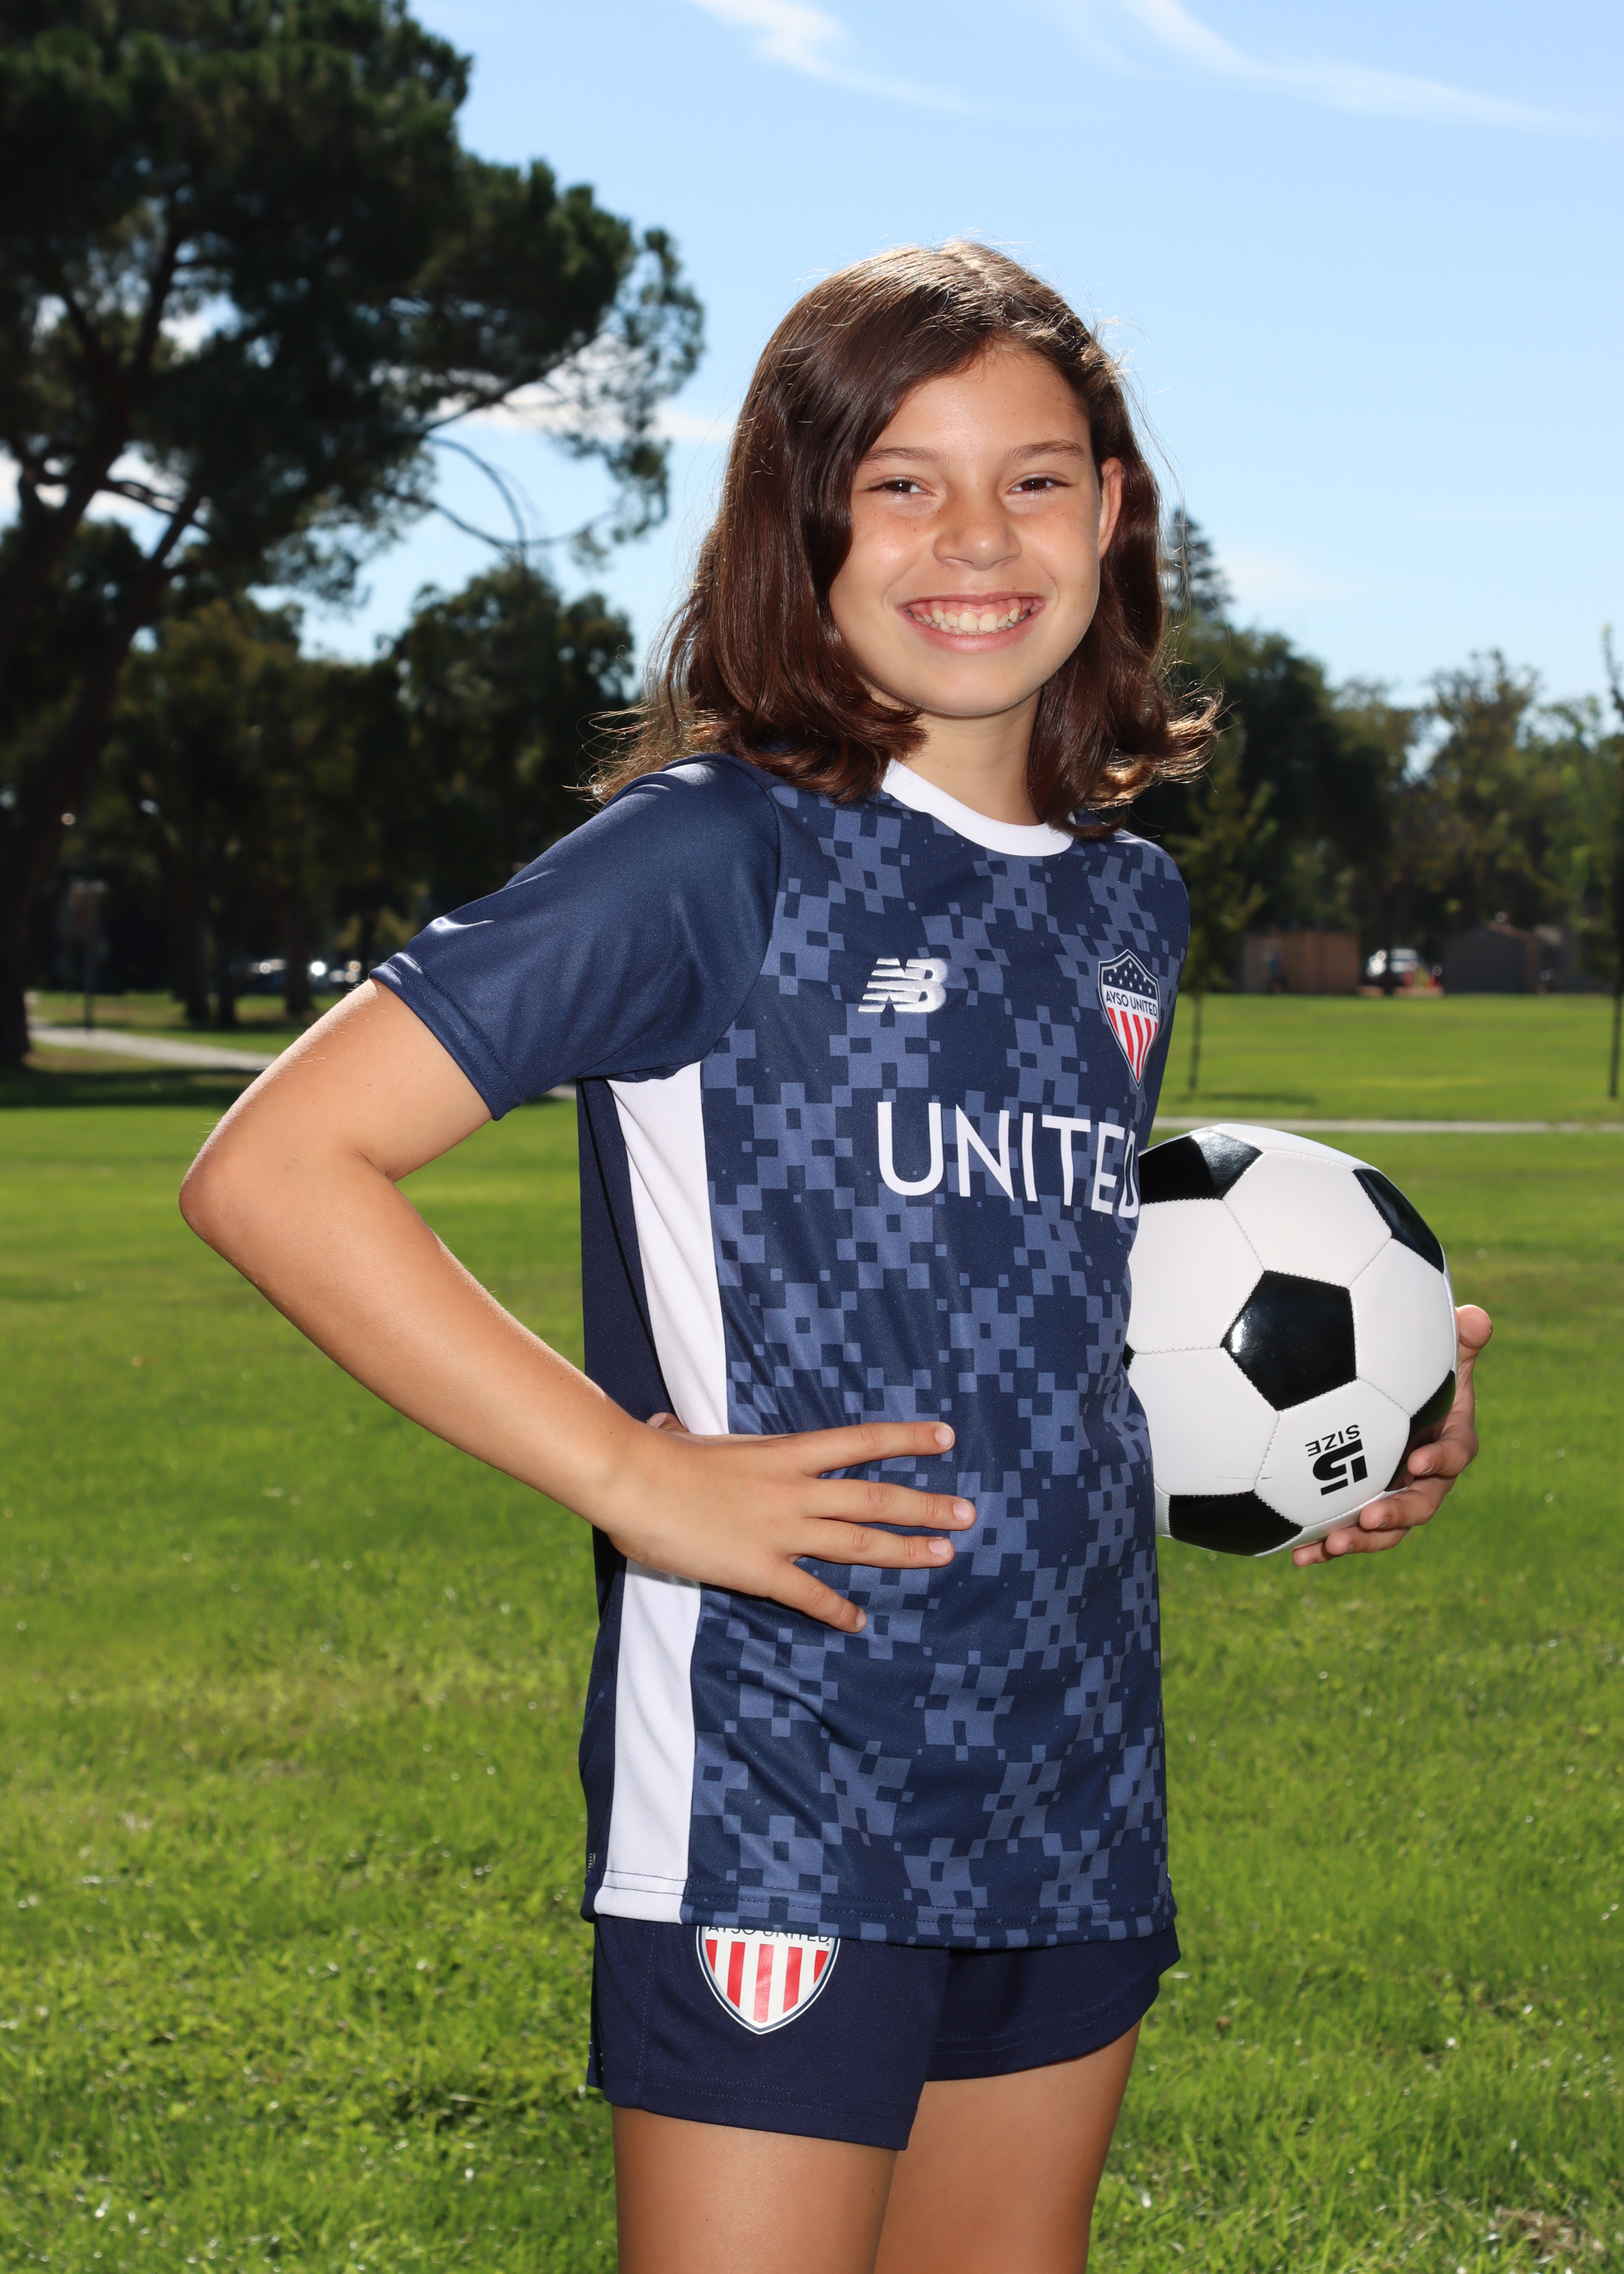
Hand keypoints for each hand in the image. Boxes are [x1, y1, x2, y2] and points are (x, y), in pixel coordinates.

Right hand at [600, 1415, 974, 1632]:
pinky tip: (858, 1621)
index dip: (906, 1439)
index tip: (945, 1437)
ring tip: (944, 1555)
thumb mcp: (689, 1438)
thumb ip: (692, 1434)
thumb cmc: (656, 1456)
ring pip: (859, 1542)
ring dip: (906, 1550)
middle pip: (876, 1497)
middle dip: (926, 1505)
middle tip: (968, 1512)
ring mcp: (781, 1531)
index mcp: (784, 1453)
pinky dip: (837, 1609)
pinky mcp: (759, 1569)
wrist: (633, 1479)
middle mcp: (794, 1490)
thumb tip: (668, 1424)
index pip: (860, 1442)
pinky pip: (810, 1594)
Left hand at [1292, 1304, 1491, 1566]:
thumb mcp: (1437, 1351)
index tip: (1418, 1460)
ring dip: (1361, 1540)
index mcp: (1447, 1440)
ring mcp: (1391, 1496)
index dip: (1440, 1458)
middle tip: (1372, 1516)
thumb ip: (1456, 1339)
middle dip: (1398, 1514)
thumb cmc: (1413, 1369)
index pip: (1454, 1453)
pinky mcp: (1359, 1508)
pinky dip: (1325, 1547)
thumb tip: (1476, 1317)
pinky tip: (1298, 1558)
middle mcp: (1423, 1478)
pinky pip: (1347, 1532)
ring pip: (1385, 1529)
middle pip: (1420, 1504)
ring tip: (1333, 1543)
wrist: (1378, 1389)